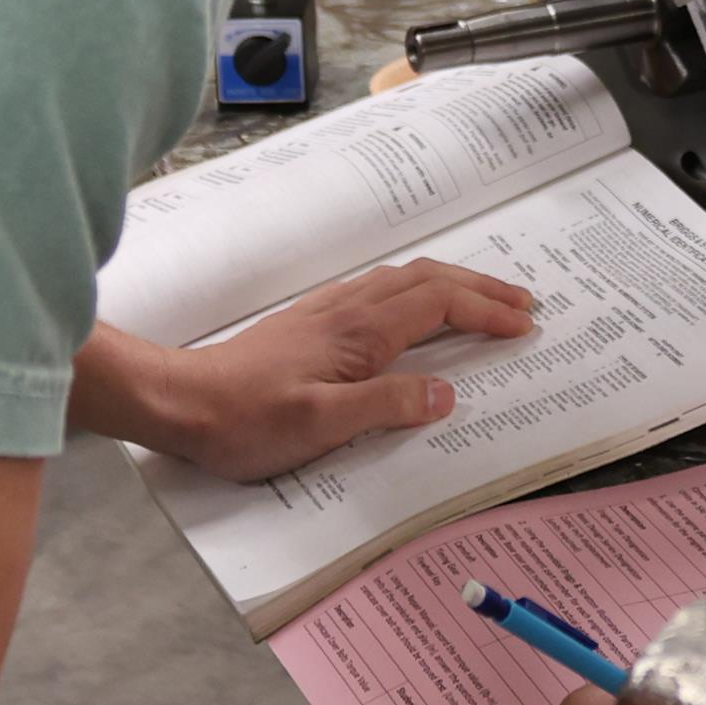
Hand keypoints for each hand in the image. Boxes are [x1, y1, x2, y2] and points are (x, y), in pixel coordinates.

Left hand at [159, 259, 535, 481]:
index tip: (523, 323)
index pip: (438, 303)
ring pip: (403, 280)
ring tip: (483, 300)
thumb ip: (385, 406)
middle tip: (522, 302)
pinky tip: (414, 309)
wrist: (182, 402)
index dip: (485, 309)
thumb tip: (445, 395)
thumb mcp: (320, 425)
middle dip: (479, 287)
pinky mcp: (311, 322)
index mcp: (359, 331)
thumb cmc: (246, 420)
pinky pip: (380, 291)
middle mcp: (348, 310)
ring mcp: (328, 312)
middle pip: (428, 279)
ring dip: (451, 285)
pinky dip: (417, 292)